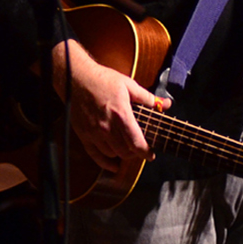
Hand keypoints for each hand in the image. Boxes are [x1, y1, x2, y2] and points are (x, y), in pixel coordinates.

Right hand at [57, 40, 170, 173]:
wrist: (76, 78)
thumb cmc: (103, 80)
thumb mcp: (128, 85)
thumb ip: (147, 98)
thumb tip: (166, 104)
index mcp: (121, 114)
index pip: (136, 142)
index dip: (146, 152)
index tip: (151, 155)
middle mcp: (107, 127)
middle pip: (125, 152)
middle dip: (135, 153)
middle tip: (140, 149)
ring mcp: (94, 132)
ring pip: (112, 154)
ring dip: (122, 155)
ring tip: (127, 149)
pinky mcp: (84, 135)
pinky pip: (95, 155)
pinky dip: (105, 163)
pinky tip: (113, 165)